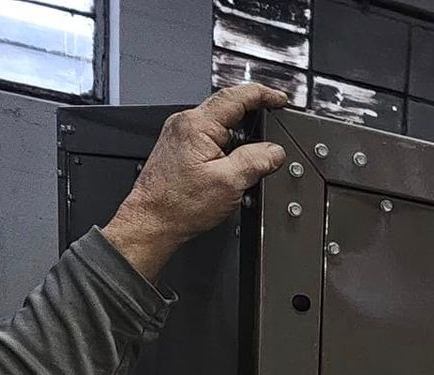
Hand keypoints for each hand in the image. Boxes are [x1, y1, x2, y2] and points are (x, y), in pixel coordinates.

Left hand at [101, 84, 289, 283]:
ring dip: (241, 137)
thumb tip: (275, 151)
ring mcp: (181, 134)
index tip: (280, 99)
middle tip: (274, 133)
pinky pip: (211, 138)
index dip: (263, 95)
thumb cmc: (179, 204)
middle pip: (229, 108)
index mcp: (197, 125)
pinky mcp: (181, 147)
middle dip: (255, 118)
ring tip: (253, 160)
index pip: (236, 96)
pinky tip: (234, 167)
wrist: (153, 220)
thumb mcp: (229, 183)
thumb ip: (256, 161)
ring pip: (221, 125)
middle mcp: (185, 123)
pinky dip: (228, 147)